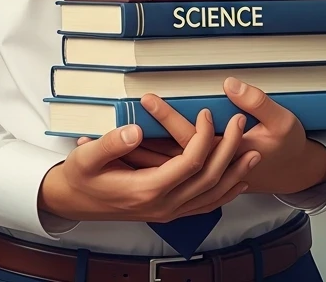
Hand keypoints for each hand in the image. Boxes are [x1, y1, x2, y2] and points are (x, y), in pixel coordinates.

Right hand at [38, 108, 260, 221]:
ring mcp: (167, 211)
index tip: (208, 113)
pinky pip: (204, 205)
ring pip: (211, 196)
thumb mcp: (87, 157)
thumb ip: (111, 143)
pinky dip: (225, 193)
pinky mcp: (168, 211)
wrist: (72, 201)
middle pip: (208, 179)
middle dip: (228, 149)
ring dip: (234, 173)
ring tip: (254, 152)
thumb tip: (136, 129)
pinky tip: (237, 181)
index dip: (204, 138)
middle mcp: (162, 205)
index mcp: (146, 190)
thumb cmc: (80, 176)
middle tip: (240, 122)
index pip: (189, 164)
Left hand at [116, 78, 325, 195]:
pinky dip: (153, 165)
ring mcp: (207, 178)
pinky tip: (134, 151)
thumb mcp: (283, 120)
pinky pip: (172, 176)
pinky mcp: (205, 176)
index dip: (166, 118)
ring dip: (140, 156)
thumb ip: (258, 101)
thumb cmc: (290, 143)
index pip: (188, 140)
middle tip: (112, 117)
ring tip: (109, 139)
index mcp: (227, 157)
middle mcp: (212, 173)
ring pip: (166, 171)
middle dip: (141, 138)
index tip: (146, 97)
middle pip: (168, 158)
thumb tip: (229, 83)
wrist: (297, 169)